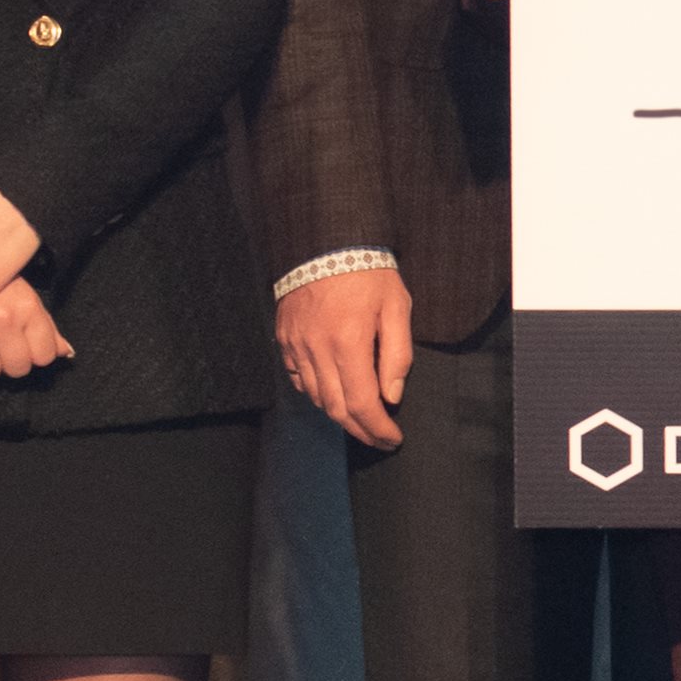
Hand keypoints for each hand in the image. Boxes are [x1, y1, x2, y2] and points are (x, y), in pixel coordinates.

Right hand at [279, 263, 414, 448]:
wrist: (326, 241)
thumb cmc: (368, 273)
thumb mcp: (396, 308)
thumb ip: (396, 355)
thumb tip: (392, 396)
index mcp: (348, 342)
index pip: (362, 404)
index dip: (378, 429)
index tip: (393, 438)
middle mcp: (317, 349)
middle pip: (336, 409)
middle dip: (360, 430)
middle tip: (379, 438)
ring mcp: (296, 345)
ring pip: (316, 397)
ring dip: (339, 415)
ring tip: (361, 420)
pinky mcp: (284, 338)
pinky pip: (298, 379)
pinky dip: (316, 394)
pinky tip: (333, 394)